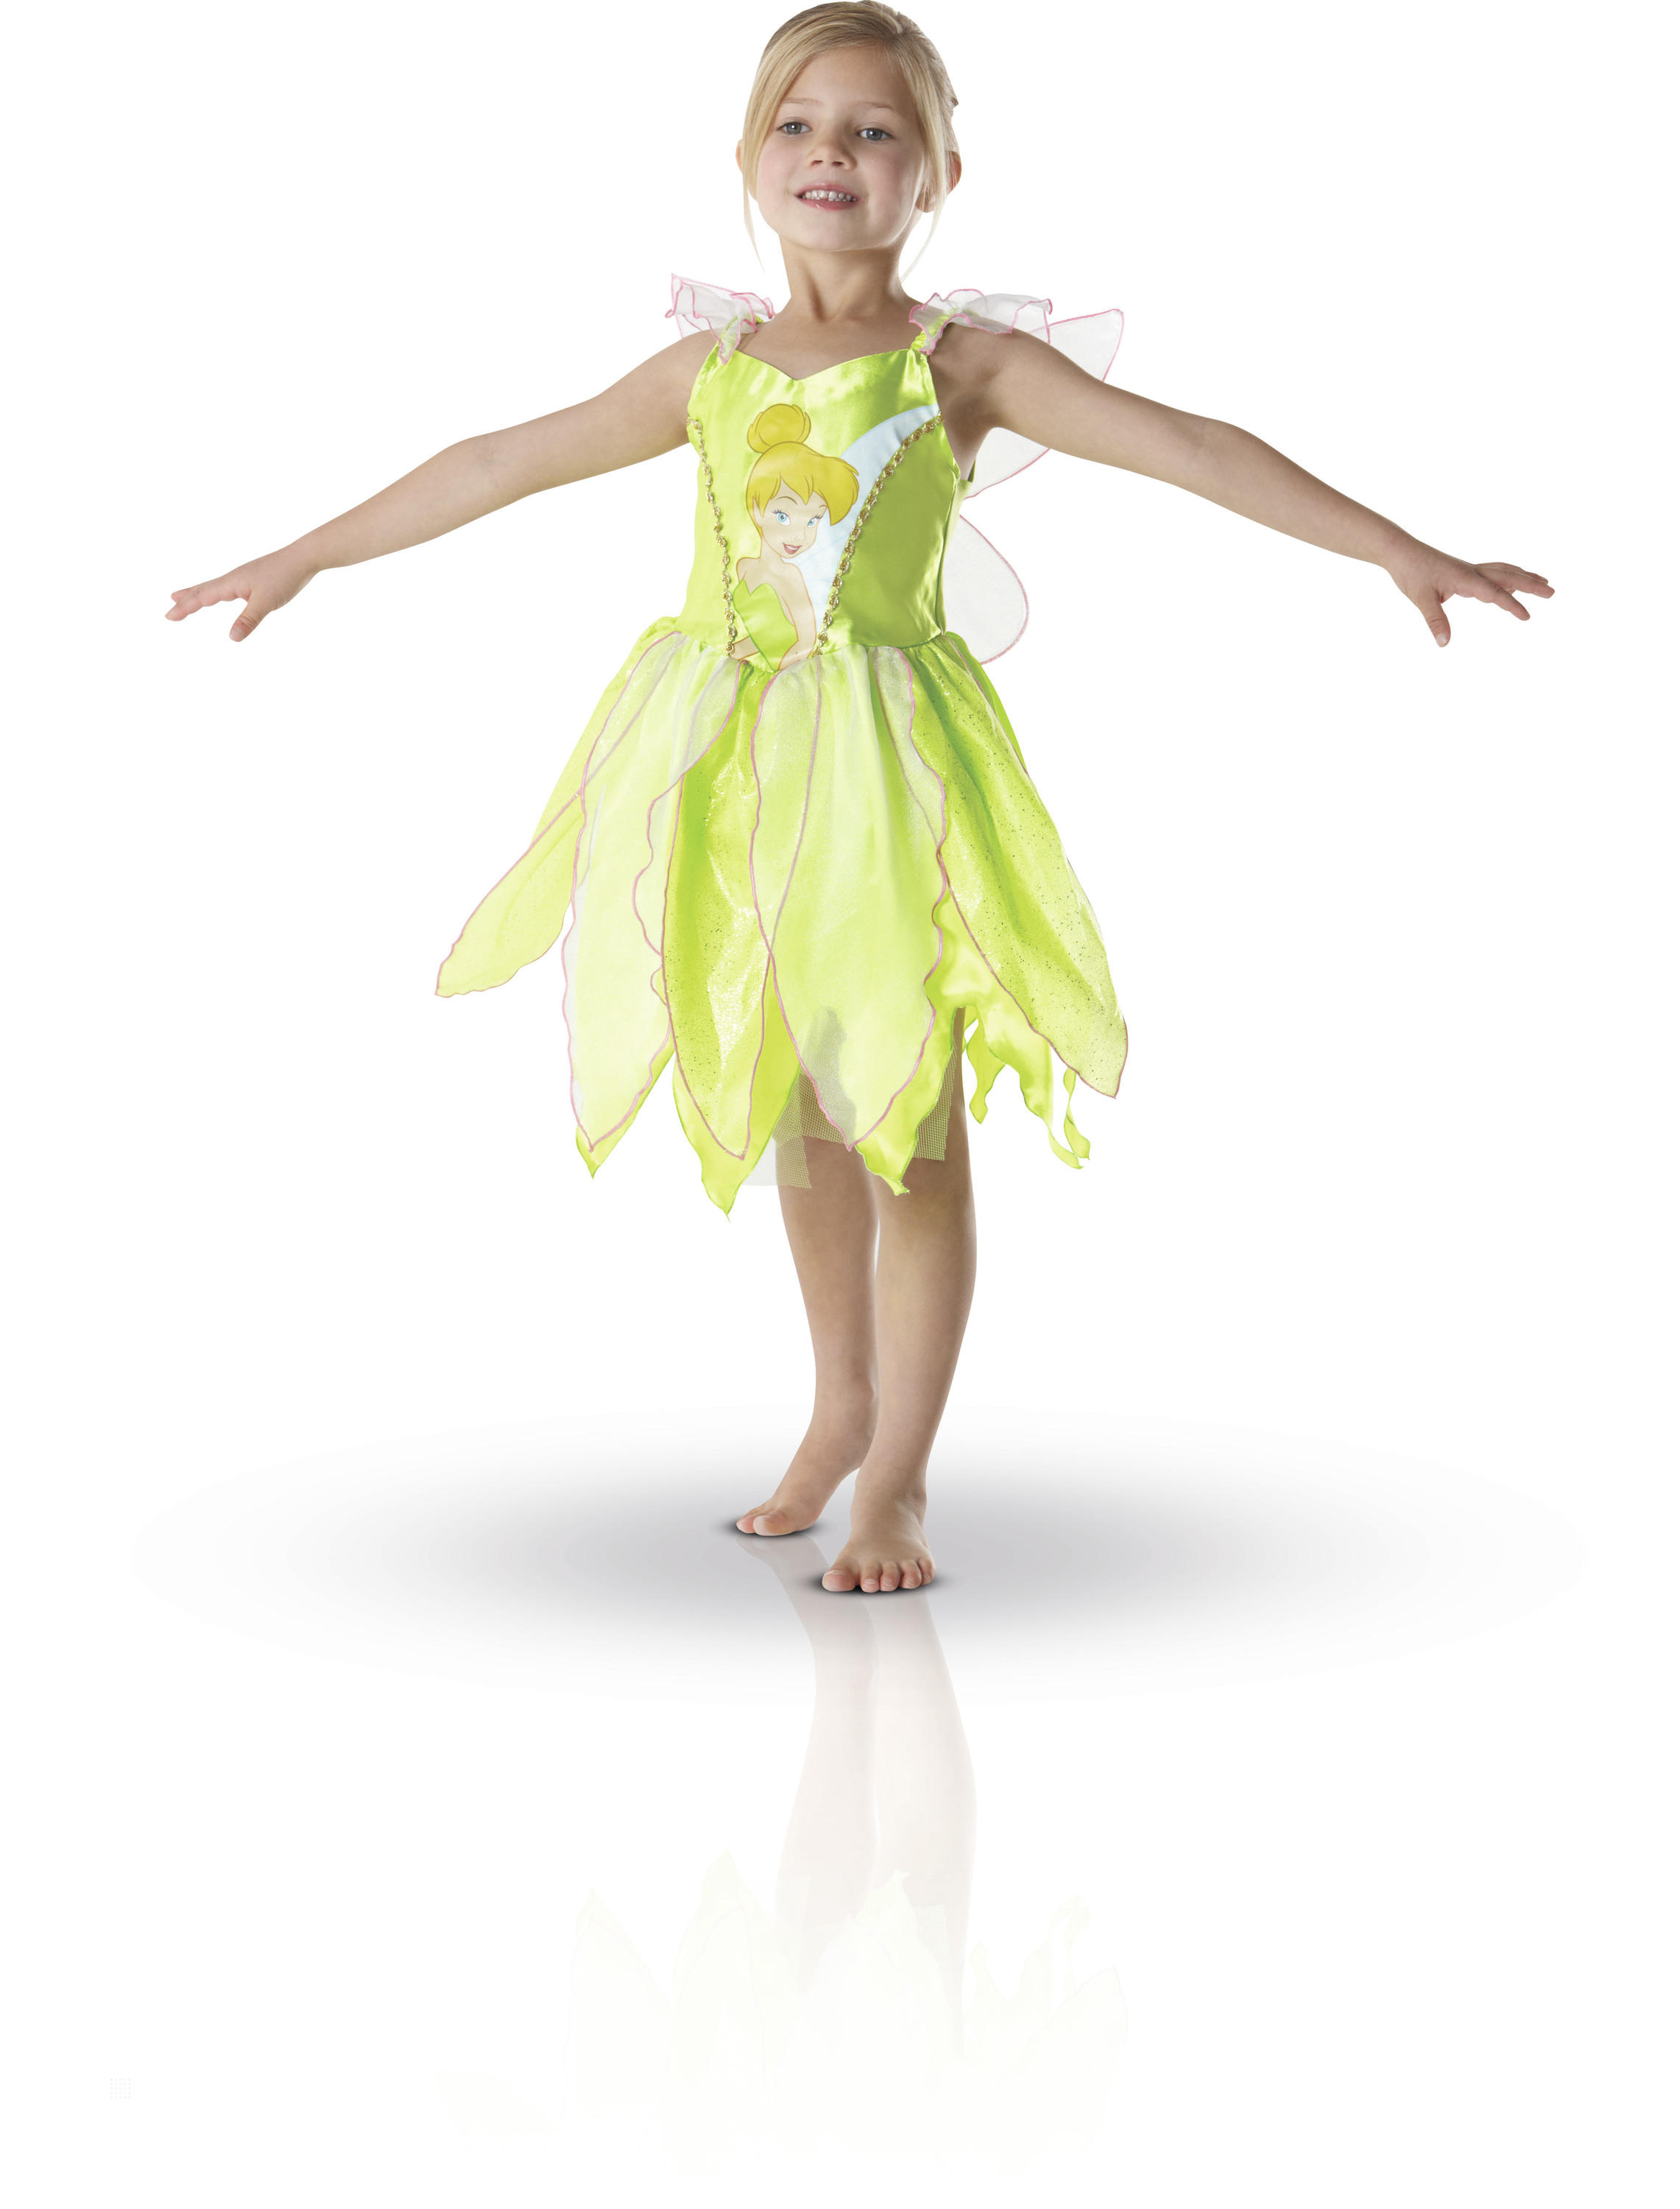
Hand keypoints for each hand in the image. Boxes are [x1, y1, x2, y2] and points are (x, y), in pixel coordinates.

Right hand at [165, 549, 317, 641]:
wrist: (302, 558)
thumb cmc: (285, 577)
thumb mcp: (267, 602)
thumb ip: (249, 620)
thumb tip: (231, 638)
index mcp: (231, 583)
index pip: (202, 597)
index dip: (185, 608)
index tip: (169, 617)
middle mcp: (232, 578)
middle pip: (202, 590)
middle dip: (185, 602)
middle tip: (169, 612)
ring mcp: (241, 578)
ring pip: (212, 587)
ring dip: (195, 594)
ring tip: (180, 597)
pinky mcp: (250, 579)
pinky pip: (224, 587)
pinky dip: (213, 592)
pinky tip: (219, 595)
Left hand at [1387, 541, 1553, 647]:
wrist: (1401, 551)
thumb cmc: (1411, 572)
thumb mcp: (1421, 599)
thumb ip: (1434, 620)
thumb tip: (1444, 643)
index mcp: (1466, 578)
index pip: (1495, 593)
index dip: (1512, 605)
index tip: (1527, 617)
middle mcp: (1473, 571)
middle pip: (1509, 576)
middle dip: (1531, 585)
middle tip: (1552, 592)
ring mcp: (1470, 569)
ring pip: (1504, 571)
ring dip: (1524, 576)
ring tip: (1543, 581)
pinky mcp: (1465, 570)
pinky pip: (1494, 571)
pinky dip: (1508, 575)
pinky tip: (1511, 581)